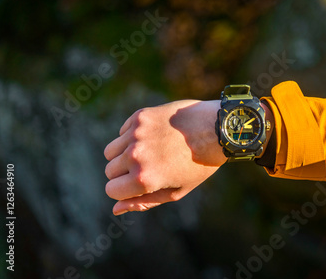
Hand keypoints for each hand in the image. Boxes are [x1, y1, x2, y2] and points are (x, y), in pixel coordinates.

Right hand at [104, 100, 225, 214]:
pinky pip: (122, 131)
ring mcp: (136, 134)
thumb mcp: (176, 191)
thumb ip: (145, 202)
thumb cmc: (199, 165)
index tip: (141, 184)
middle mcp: (136, 155)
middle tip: (151, 166)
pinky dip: (132, 136)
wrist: (215, 129)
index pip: (111, 190)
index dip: (125, 190)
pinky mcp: (140, 116)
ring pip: (111, 151)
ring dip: (124, 153)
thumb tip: (116, 209)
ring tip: (151, 151)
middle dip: (124, 172)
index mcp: (144, 178)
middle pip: (110, 170)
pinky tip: (157, 135)